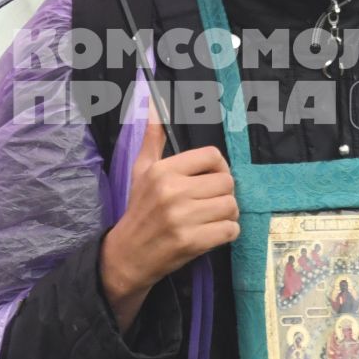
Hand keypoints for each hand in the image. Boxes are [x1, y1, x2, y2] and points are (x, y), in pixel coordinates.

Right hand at [99, 113, 238, 330]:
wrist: (127, 255)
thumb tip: (153, 102)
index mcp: (163, 171)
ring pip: (232, 206)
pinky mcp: (191, 242)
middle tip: (209, 203)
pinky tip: (211, 234)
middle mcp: (172, 191)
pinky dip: (226, 233)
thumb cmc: (139, 210)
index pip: (213, 157)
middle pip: (227, 183)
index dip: (219, 168)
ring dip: (227, 215)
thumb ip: (152, 138)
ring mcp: (182, 218)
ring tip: (211, 219)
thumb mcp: (141, 171)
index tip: (210, 180)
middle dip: (223, 194)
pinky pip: (230, 230)